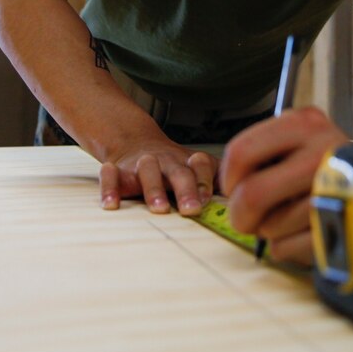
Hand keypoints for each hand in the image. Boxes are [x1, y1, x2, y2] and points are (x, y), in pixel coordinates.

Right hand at [99, 138, 219, 215]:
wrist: (135, 141)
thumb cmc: (171, 166)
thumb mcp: (193, 169)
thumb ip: (215, 184)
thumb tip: (242, 203)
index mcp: (187, 162)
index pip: (202, 164)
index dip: (205, 180)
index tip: (208, 200)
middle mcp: (166, 161)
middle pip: (178, 171)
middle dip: (186, 189)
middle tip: (191, 209)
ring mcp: (142, 164)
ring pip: (147, 171)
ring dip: (153, 189)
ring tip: (159, 209)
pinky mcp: (118, 169)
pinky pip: (111, 176)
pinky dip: (110, 188)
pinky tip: (111, 205)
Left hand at [220, 107, 348, 265]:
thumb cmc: (322, 165)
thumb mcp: (297, 139)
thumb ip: (262, 151)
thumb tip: (226, 185)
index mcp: (303, 123)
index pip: (241, 151)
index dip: (228, 179)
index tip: (233, 188)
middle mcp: (323, 149)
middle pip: (252, 194)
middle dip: (240, 215)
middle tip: (245, 220)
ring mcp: (337, 190)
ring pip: (272, 226)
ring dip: (270, 232)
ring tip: (288, 220)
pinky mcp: (346, 226)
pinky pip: (294, 248)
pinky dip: (289, 249)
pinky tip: (304, 234)